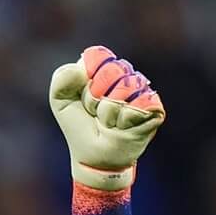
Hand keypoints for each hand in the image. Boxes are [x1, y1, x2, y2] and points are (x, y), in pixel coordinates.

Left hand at [49, 46, 165, 191]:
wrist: (94, 157)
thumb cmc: (80, 127)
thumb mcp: (61, 101)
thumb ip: (62, 78)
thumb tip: (81, 69)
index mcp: (105, 67)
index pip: (97, 57)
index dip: (86, 82)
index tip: (84, 99)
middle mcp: (126, 74)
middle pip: (111, 72)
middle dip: (95, 99)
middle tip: (96, 112)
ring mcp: (142, 91)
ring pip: (123, 91)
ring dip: (108, 113)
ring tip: (108, 121)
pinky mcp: (154, 108)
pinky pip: (136, 108)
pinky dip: (123, 121)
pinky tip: (121, 127)